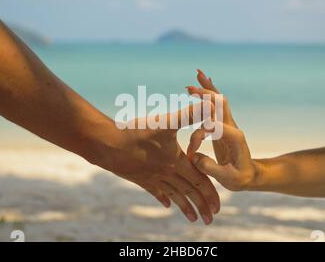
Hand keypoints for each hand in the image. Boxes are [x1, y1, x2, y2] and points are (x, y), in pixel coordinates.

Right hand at [96, 104, 219, 223]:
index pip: (199, 181)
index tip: (218, 208)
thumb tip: (208, 105)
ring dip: (184, 207)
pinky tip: (167, 205)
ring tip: (193, 219)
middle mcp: (166, 173)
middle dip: (201, 206)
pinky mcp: (140, 177)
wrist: (107, 143)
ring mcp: (152, 177)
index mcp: (176, 162)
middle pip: (189, 192)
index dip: (210, 194)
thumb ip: (188, 114)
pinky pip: (155, 191)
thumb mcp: (164, 122)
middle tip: (210, 220)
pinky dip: (163, 198)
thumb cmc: (135, 133)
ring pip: (173, 195)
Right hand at [185, 70, 258, 190]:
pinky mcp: (222, 124)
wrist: (250, 175)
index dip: (198, 136)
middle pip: (219, 103)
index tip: (190, 152)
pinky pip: (214, 105)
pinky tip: (199, 84)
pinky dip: (207, 93)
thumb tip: (194, 157)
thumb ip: (211, 168)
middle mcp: (232, 126)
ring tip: (197, 73)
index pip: (212, 127)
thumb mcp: (228, 179)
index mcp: (233, 137)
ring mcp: (228, 123)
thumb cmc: (240, 178)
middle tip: (189, 88)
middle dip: (204, 95)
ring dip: (207, 88)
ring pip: (218, 99)